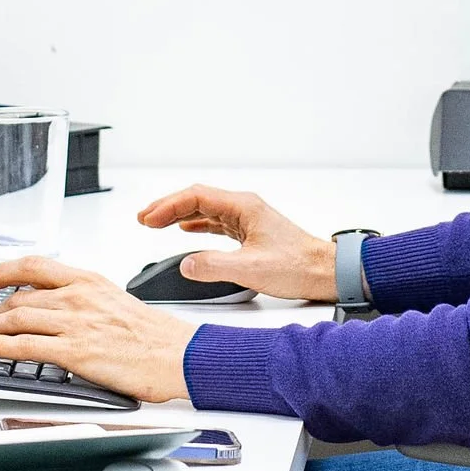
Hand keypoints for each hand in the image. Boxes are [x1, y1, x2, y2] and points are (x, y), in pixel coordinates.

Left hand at [0, 258, 197, 403]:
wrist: (178, 355)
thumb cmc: (154, 335)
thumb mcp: (116, 301)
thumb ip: (85, 300)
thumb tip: (61, 307)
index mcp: (89, 280)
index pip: (34, 266)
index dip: (3, 271)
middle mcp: (78, 296)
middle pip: (19, 296)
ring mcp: (75, 323)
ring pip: (16, 318)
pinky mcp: (75, 351)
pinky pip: (24, 346)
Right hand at [133, 183, 336, 302]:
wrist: (325, 273)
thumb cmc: (299, 266)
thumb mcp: (251, 269)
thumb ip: (215, 266)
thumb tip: (187, 264)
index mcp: (244, 207)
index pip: (196, 197)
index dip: (168, 206)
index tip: (148, 219)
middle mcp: (245, 208)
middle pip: (198, 199)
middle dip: (168, 207)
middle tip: (144, 218)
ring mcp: (248, 219)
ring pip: (206, 209)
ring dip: (179, 214)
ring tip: (156, 222)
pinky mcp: (251, 233)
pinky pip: (216, 222)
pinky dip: (196, 224)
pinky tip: (186, 229)